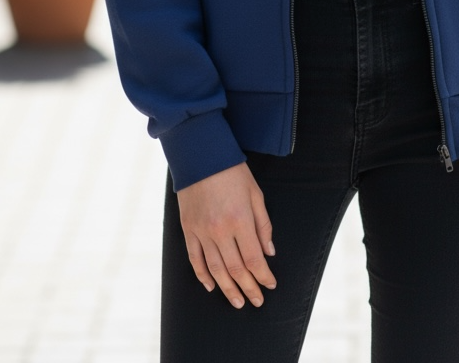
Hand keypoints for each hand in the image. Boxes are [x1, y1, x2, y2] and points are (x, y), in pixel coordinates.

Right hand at [177, 162, 276, 308]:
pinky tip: (211, 286)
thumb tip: (269, 253)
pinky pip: (195, 258)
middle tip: (256, 301)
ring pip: (215, 269)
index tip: (270, 286)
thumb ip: (263, 225)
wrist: (201, 156)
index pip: (254, 259)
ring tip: (237, 302)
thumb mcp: (255, 194)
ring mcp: (201, 231)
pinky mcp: (188, 229)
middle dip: (248, 288)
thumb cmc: (233, 172)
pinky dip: (202, 275)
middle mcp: (220, 230)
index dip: (263, 276)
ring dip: (227, 289)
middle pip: (236, 269)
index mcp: (240, 220)